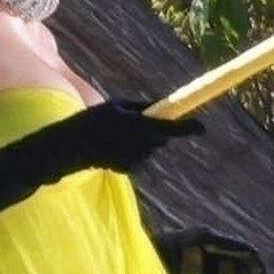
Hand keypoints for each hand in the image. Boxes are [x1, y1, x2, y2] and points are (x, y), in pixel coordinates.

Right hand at [62, 98, 203, 173]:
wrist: (71, 148)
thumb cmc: (92, 120)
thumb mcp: (116, 105)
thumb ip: (141, 107)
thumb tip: (161, 107)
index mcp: (140, 126)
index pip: (170, 128)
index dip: (188, 128)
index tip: (202, 127)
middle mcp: (141, 146)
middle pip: (161, 138)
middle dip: (156, 130)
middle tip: (137, 122)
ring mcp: (135, 160)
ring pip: (149, 147)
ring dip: (141, 140)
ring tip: (117, 134)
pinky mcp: (129, 169)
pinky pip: (138, 157)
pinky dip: (131, 151)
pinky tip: (112, 148)